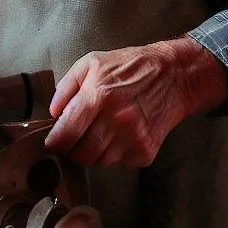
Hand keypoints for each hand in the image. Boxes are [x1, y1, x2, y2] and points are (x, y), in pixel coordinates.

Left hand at [43, 37, 227, 168]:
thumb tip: (53, 114)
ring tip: (100, 134)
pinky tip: (120, 136)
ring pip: (99, 163)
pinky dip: (115, 156)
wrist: (174, 76)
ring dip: (94, 153)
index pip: (66, 134)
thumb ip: (66, 87)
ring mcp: (133, 138)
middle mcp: (116, 120)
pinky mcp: (146, 151)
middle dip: (72, 150)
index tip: (53, 142)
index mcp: (99, 95)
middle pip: (81, 154)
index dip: (55, 142)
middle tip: (75, 139)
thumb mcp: (92, 63)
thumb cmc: (130, 67)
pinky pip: (120, 164)